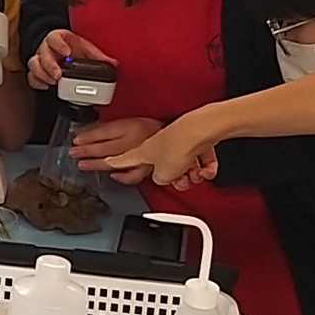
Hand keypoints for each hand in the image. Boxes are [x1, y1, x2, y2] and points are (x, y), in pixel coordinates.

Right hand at [29, 29, 113, 89]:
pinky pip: (31, 76)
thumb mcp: (86, 49)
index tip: (66, 52)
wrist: (62, 50)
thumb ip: (98, 56)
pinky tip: (45, 86)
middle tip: (58, 75)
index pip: (54, 37)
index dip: (59, 44)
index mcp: (59, 39)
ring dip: (42, 74)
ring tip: (52, 82)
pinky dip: (36, 82)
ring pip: (34, 64)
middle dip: (50, 66)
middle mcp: (47, 48)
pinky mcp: (37, 71)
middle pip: (43, 54)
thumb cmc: (73, 48)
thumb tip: (112, 63)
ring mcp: (40, 59)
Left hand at [72, 117, 163, 184]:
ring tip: (84, 165)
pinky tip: (112, 176)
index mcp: (132, 127)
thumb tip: (87, 132)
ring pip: (116, 162)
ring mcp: (143, 156)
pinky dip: (123, 177)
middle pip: (107, 148)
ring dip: (98, 164)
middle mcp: (136, 142)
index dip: (89, 137)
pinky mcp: (149, 168)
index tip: (76, 140)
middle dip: (88, 151)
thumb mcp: (127, 120)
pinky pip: (134, 175)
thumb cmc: (149, 128)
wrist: (171, 135)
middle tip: (74, 153)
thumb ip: (108, 127)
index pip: (105, 132)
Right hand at [105, 115, 220, 189]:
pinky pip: (200, 159)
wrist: (199, 132)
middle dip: (174, 178)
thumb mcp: (161, 175)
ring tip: (195, 176)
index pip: (124, 159)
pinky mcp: (194, 140)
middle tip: (179, 182)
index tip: (108, 162)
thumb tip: (162, 179)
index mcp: (144, 151)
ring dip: (191, 175)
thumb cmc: (177, 147)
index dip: (115, 162)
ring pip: (183, 164)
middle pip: (162, 167)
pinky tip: (206, 170)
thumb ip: (158, 180)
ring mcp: (177, 142)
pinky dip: (205, 167)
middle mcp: (159, 145)